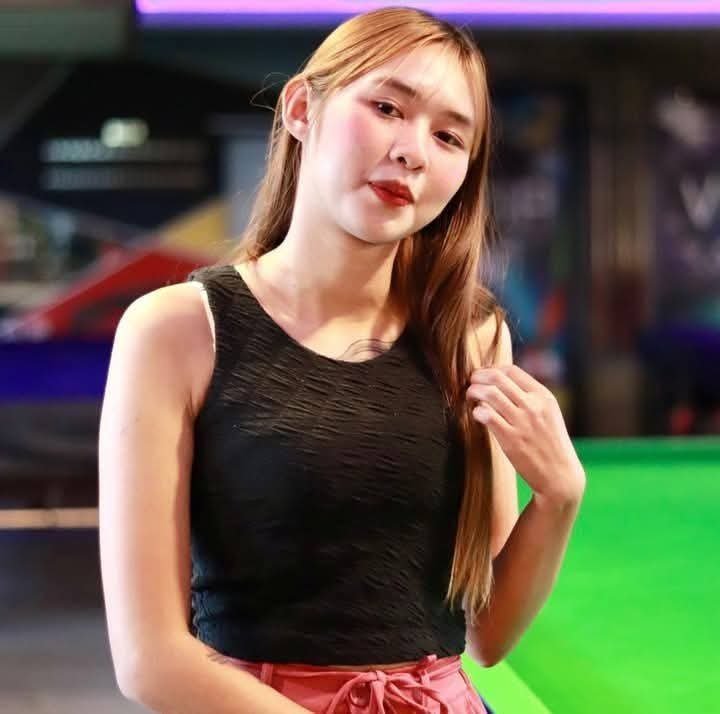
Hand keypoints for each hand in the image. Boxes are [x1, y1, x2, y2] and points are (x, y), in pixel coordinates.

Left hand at [466, 365, 585, 504]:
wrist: (559, 475)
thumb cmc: (551, 443)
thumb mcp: (549, 413)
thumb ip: (530, 397)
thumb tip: (502, 382)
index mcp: (544, 396)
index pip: (512, 371)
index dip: (492, 369)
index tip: (483, 376)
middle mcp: (533, 405)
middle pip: (497, 378)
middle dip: (478, 377)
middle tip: (471, 383)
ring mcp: (522, 422)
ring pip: (489, 394)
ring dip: (474, 392)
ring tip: (470, 396)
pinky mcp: (511, 439)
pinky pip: (486, 415)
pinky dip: (477, 411)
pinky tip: (477, 415)